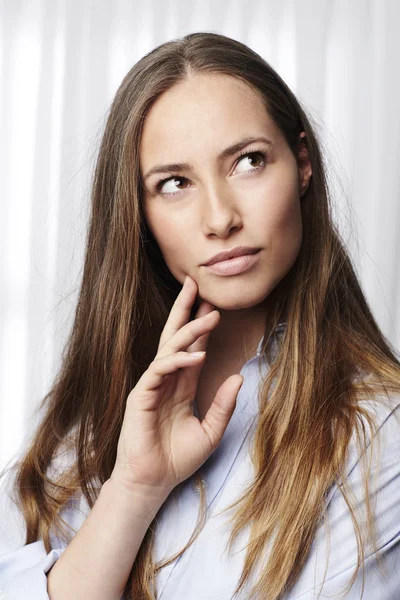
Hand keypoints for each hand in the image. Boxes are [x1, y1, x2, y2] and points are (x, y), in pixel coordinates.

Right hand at [110, 275, 243, 498]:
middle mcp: (167, 380)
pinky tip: (196, 355)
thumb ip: (224, 405)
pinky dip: (178, 360)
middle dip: (185, 310)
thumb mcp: (211, 431)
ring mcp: (153, 385)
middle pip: (175, 336)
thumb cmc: (177, 459)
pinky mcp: (141, 395)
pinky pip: (160, 369)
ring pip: (169, 348)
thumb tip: (238, 377)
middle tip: (196, 283)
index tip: (213, 303)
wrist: (153, 482)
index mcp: (182, 385)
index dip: (201, 325)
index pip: (192, 347)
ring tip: (210, 315)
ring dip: (189, 330)